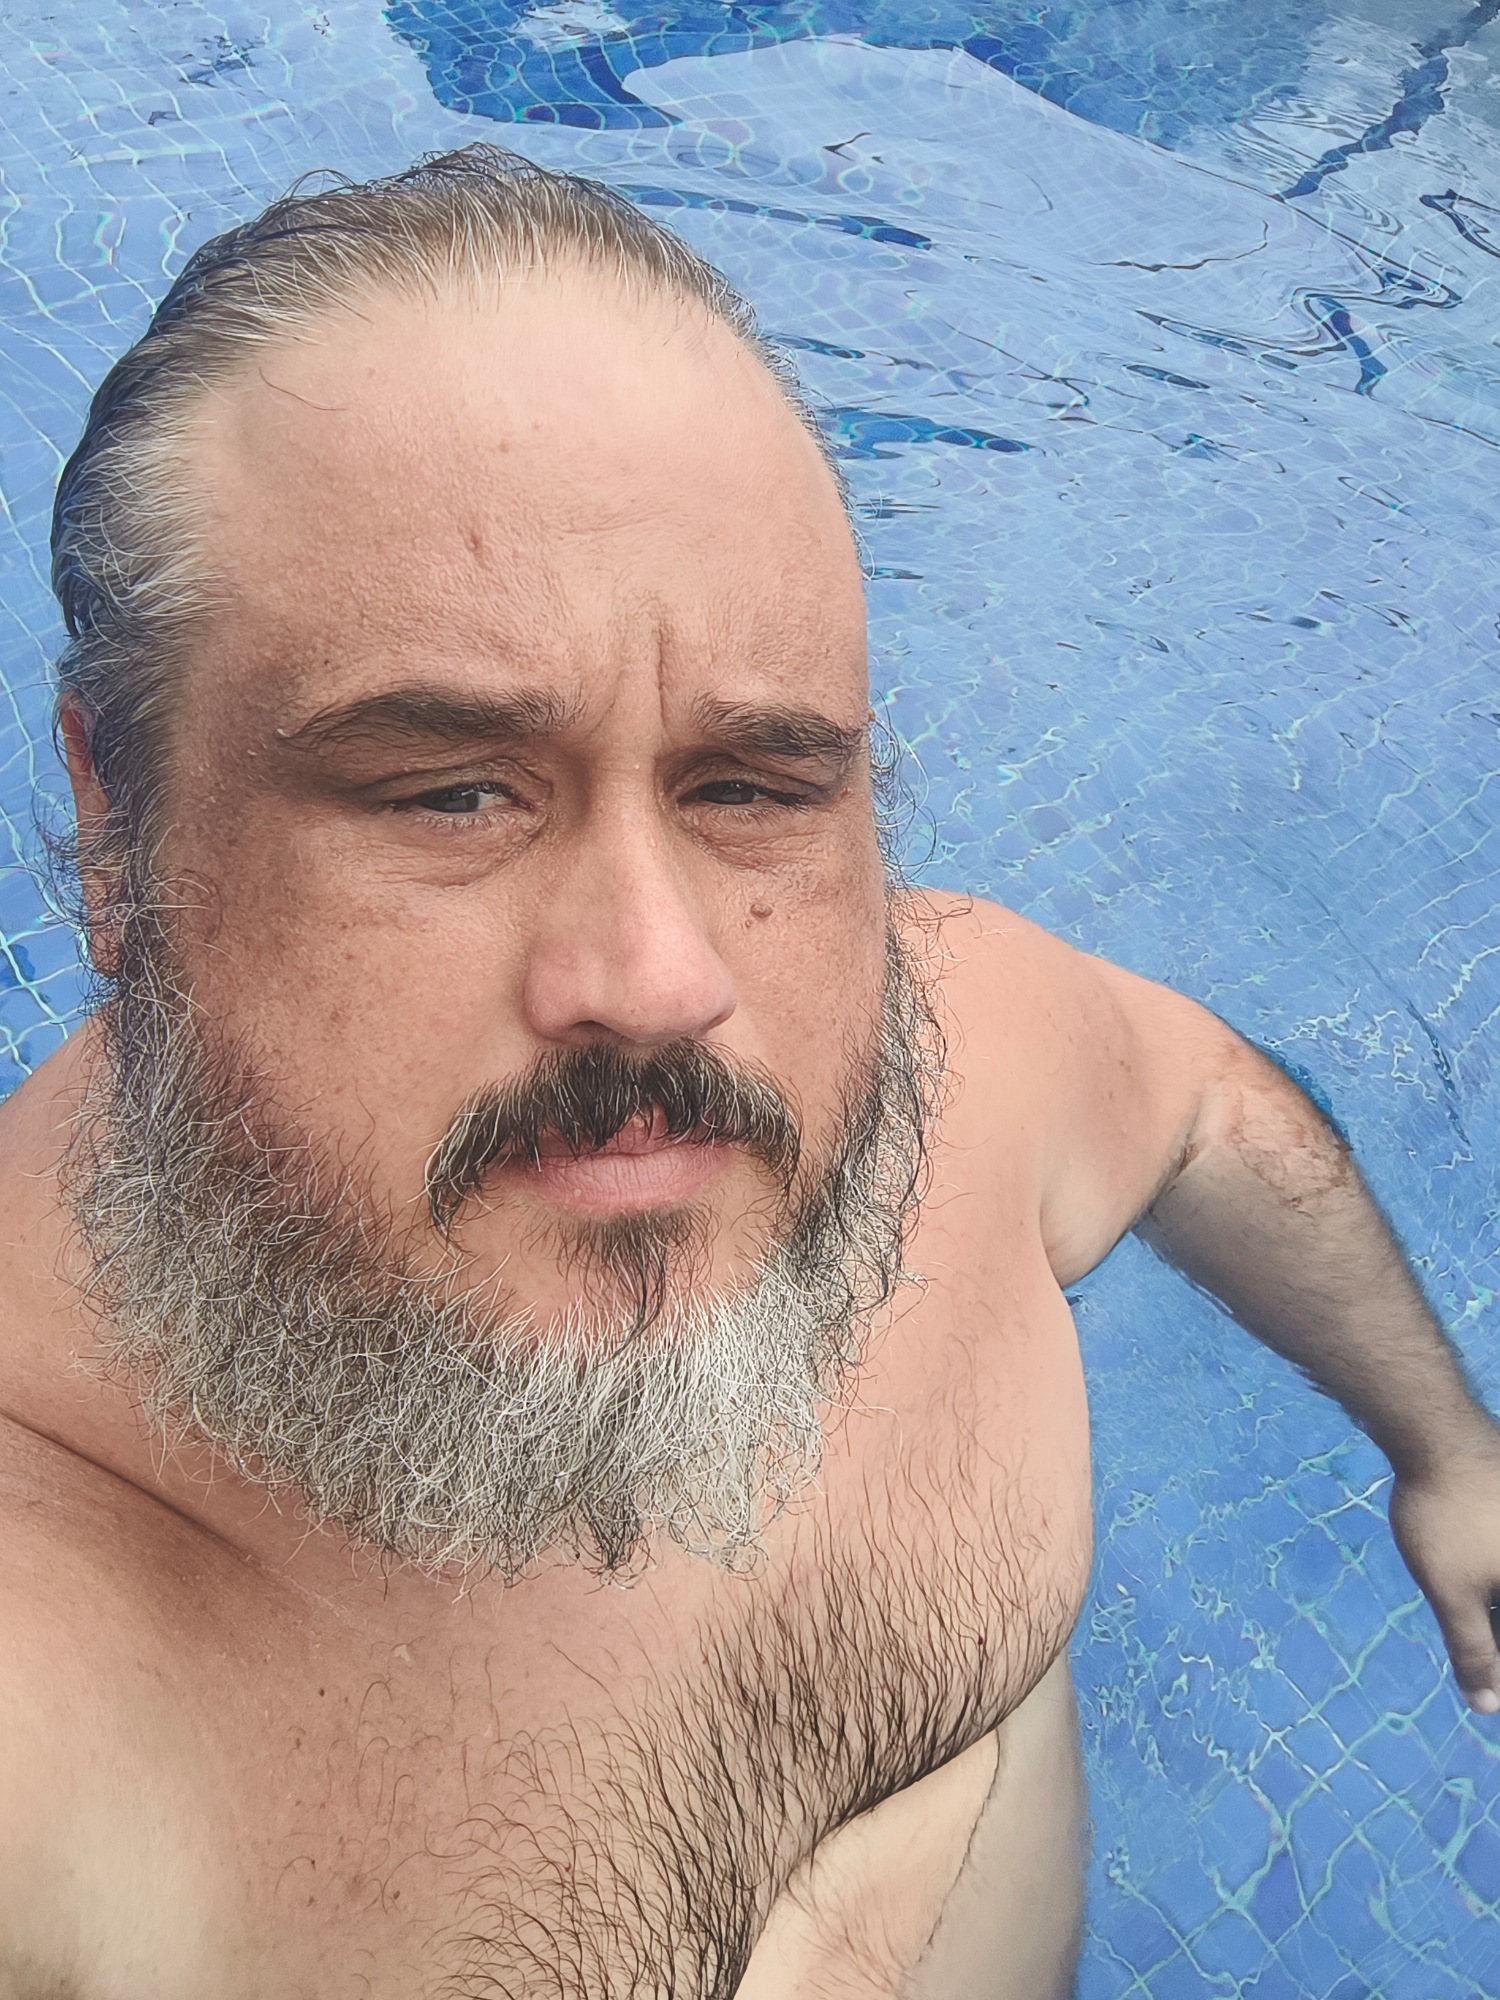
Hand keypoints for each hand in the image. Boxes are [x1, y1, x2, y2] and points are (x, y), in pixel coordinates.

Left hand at [1389, 1435, 1499, 1713]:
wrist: (1436, 1429)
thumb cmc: (1446, 1514)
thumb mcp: (1452, 1592)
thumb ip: (1474, 1650)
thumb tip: (1488, 1706)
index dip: (1498, 1663)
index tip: (1490, 1687)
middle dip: (1492, 1633)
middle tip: (1479, 1661)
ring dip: (1490, 1607)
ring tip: (1473, 1622)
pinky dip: (1491, 1575)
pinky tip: (1475, 1582)